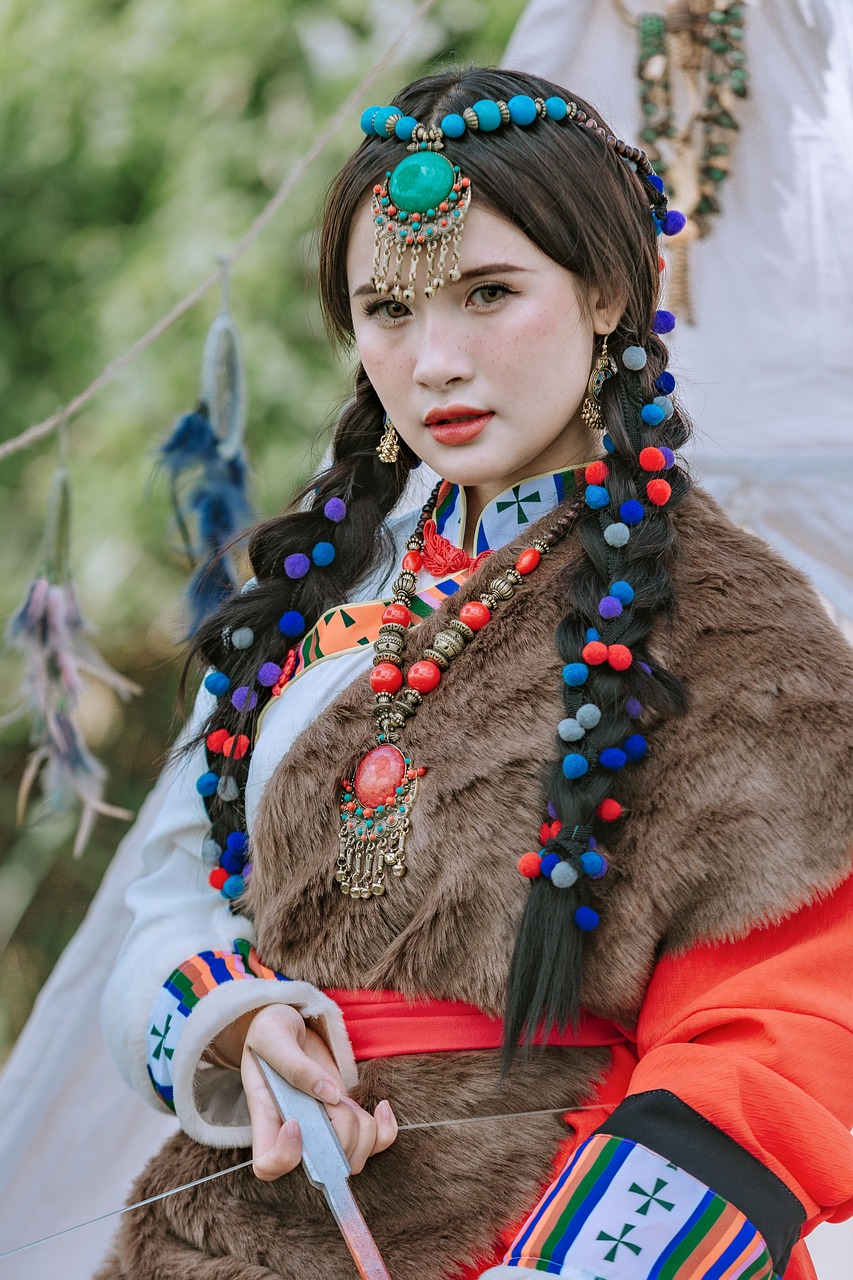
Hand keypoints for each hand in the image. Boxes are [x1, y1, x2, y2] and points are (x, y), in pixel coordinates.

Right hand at [237, 1003, 396, 1180]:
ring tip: (347, 1098)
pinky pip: (375, 1143)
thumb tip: (331, 1095)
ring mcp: (324, 1130)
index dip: (286, 1156)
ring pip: (353, 1159)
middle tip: (332, 1096)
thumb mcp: (272, 1036)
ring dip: (362, 1129)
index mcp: (266, 1119)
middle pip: (324, 1165)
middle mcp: (295, 1134)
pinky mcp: (347, 1119)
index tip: (296, 1122)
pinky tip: (381, 1107)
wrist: (290, 1024)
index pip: (269, 1166)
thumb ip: (295, 1065)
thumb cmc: (270, 1029)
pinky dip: (385, 1131)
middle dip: (340, 1131)